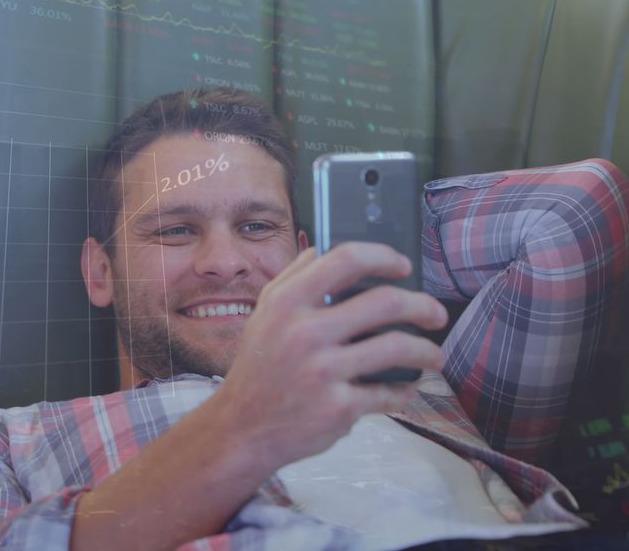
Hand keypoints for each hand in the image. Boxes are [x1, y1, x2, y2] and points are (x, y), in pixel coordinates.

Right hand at [214, 242, 448, 472]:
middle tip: (436, 315)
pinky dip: (404, 392)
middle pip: (387, 302)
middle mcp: (304, 333)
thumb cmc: (258, 369)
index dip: (383, 257)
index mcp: (287, 303)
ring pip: (398, 348)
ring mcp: (323, 372)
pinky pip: (387, 393)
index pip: (346, 260)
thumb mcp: (263, 316)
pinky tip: (406, 389)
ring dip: (427, 352)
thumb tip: (320, 249)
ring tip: (433, 357)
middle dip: (424, 306)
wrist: (241, 428)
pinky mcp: (337, 408)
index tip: (402, 266)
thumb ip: (290, 279)